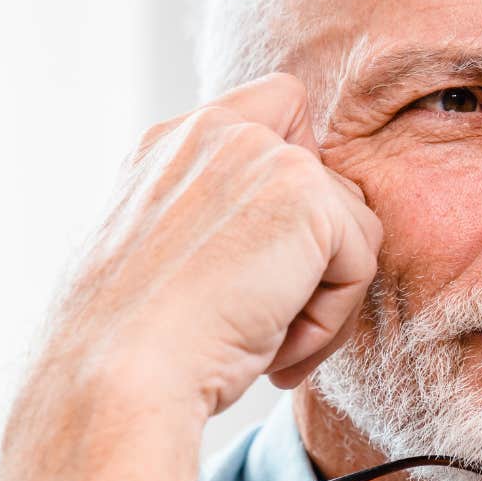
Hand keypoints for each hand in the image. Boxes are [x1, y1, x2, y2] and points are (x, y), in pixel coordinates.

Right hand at [46, 73, 381, 416]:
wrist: (120, 374)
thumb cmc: (136, 345)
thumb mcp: (169, 260)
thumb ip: (223, 217)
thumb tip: (301, 239)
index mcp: (170, 145)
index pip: (278, 106)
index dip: (301, 176)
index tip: (268, 255)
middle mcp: (215, 132)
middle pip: (330, 184)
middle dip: (317, 263)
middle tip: (270, 323)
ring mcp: (262, 154)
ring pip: (353, 229)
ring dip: (323, 301)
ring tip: (268, 344)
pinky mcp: (306, 194)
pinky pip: (361, 263)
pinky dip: (331, 323)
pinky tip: (277, 351)